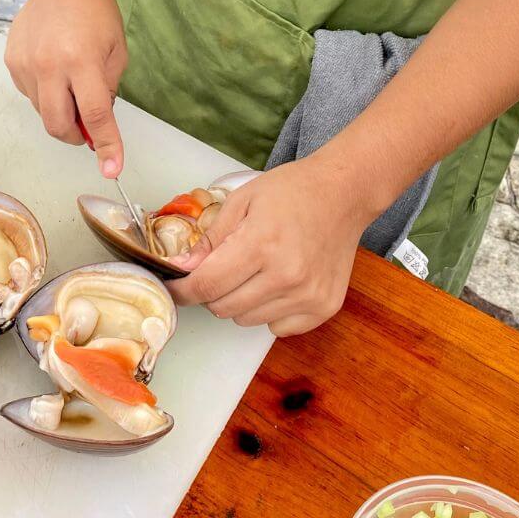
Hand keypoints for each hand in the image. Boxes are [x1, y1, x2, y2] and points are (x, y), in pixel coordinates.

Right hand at [5, 0, 127, 176]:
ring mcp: (26, 64)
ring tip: (71, 82)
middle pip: (59, 125)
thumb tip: (96, 125)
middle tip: (87, 128)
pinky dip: (45, 92)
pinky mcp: (12, 61)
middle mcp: (50, 66)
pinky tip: (54, 68)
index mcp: (82, 62)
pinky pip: (29, 93)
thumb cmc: (96, 13)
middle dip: (76, 136)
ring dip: (60, 110)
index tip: (112, 168)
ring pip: (42, 111)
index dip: (107, 146)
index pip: (95, 115)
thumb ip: (107, 90)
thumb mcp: (116, 52)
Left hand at [168, 156, 368, 335]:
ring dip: (240, 301)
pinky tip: (278, 282)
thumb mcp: (242, 200)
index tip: (174, 287)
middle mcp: (287, 276)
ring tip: (255, 270)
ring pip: (248, 320)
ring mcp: (309, 295)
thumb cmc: (291, 190)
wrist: (343, 193)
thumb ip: (211, 239)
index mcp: (261, 244)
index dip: (183, 290)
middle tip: (222, 268)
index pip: (207, 284)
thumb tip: (182, 269)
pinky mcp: (325, 307)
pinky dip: (269, 310)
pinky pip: (278, 328)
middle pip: (224, 307)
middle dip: (212, 291)